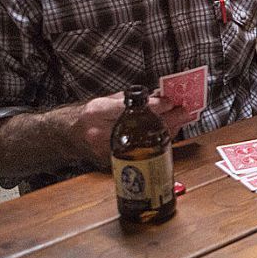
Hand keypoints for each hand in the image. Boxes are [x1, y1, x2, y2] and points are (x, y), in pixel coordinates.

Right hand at [70, 93, 194, 162]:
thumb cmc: (92, 115)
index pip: (128, 108)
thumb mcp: (107, 100)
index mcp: (96, 112)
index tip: (170, 101)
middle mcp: (99, 133)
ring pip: (144, 142)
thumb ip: (131, 99)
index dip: (152, 106)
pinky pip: (142, 152)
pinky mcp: (114, 162)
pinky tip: (169, 132)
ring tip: (181, 119)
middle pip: (140, 128)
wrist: (71, 136)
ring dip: (166, 130)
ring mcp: (107, 150)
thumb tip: (159, 96)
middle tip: (185, 111)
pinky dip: (157, 141)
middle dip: (167, 119)